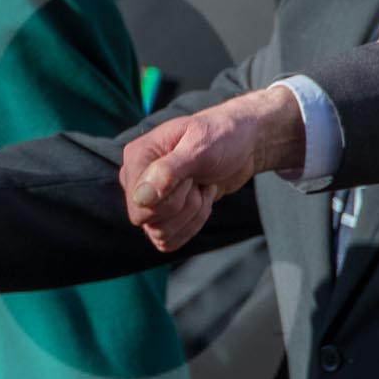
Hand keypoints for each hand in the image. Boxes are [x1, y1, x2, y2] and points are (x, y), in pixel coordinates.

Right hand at [120, 87, 305, 251]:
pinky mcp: (162, 215)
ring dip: (192, 213)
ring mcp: (148, 200)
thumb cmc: (221, 137)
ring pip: (161, 234)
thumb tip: (141, 198)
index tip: (190, 176)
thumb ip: (168, 171)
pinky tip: (201, 199)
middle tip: (198, 180)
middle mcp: (136, 180)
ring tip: (202, 187)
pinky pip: (169, 240)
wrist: (242, 145)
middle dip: (186, 205)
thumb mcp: (200, 146)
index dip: (170, 200)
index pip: (139, 206)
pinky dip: (192, 224)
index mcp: (137, 157)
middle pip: (150, 222)